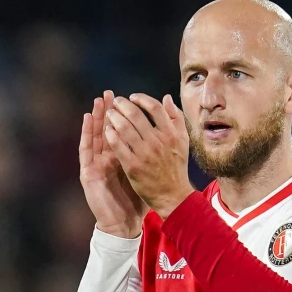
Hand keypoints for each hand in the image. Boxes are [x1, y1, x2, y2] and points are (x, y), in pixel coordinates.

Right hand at [80, 91, 144, 237]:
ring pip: (94, 135)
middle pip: (107, 130)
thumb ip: (154, 153)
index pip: (122, 132)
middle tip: (111, 93)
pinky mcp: (88, 172)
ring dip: (95, 117)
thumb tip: (162, 136)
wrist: (124, 223)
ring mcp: (96, 164)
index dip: (124, 115)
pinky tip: (86, 119)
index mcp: (122, 157)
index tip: (129, 97)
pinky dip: (85, 133)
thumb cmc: (137, 199)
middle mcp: (108, 159)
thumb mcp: (148, 172)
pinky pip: (86, 149)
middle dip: (109, 111)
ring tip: (98, 100)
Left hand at [103, 93, 194, 217]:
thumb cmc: (176, 166)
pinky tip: (107, 131)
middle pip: (136, 115)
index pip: (154, 107)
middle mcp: (158, 142)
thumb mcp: (183, 140)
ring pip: (125, 128)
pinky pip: (118, 146)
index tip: (132, 97)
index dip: (141, 99)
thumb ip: (176, 117)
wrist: (173, 194)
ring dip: (114, 118)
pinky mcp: (133, 166)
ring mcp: (144, 154)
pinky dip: (111, 135)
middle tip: (116, 102)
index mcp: (171, 133)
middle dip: (123, 105)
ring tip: (109, 114)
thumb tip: (166, 98)